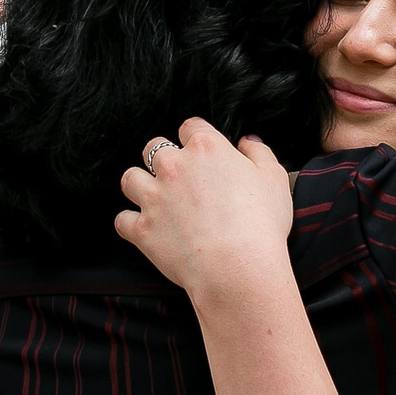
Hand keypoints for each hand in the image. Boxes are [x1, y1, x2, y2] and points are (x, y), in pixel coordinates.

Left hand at [116, 119, 293, 300]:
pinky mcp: (142, 229)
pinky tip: (145, 229)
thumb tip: (246, 141)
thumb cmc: (261, 223)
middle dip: (162, 159)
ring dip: (140, 186)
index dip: (195, 138)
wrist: (238, 267)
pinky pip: (122, 220)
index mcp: (206, 148)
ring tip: (155, 199)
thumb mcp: (273, 179)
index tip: (201, 152)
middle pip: (153, 147)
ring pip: (130, 179)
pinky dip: (131, 224)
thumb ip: (259, 152)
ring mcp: (153, 197)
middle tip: (178, 178)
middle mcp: (173, 166)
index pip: (190, 127)